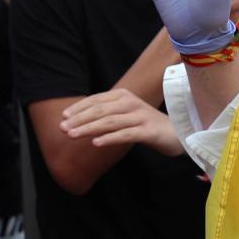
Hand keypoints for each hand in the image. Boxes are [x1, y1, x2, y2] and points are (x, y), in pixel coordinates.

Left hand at [60, 88, 182, 155]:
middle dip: (79, 119)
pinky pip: (124, 134)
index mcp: (123, 95)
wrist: (176, 133)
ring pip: (109, 122)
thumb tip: (80, 119)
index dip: (79, 108)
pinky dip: (109, 138)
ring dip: (88, 128)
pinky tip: (95, 143)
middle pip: (99, 110)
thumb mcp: (125, 114)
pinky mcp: (147, 131)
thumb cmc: (146, 124)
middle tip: (62, 128)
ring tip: (72, 135)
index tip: (63, 116)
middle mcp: (130, 103)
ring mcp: (139, 116)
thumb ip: (107, 113)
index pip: (96, 100)